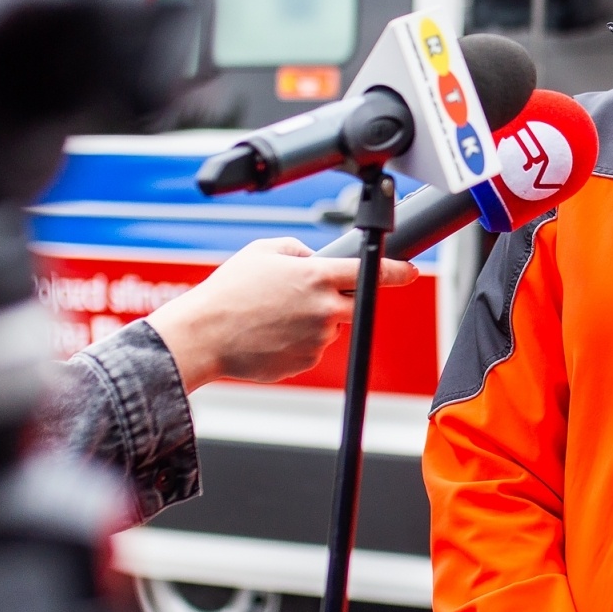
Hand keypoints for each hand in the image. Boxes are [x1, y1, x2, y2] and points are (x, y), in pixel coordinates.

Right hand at [146, 237, 418, 391]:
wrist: (202, 336)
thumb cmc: (228, 293)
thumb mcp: (263, 251)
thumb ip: (299, 250)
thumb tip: (315, 258)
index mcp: (317, 276)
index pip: (372, 272)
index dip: (397, 271)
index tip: (410, 272)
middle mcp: (324, 308)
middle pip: (353, 303)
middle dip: (337, 299)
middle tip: (302, 297)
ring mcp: (317, 338)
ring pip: (329, 326)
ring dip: (312, 321)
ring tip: (273, 316)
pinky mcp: (306, 361)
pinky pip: (312, 348)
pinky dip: (298, 342)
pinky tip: (270, 335)